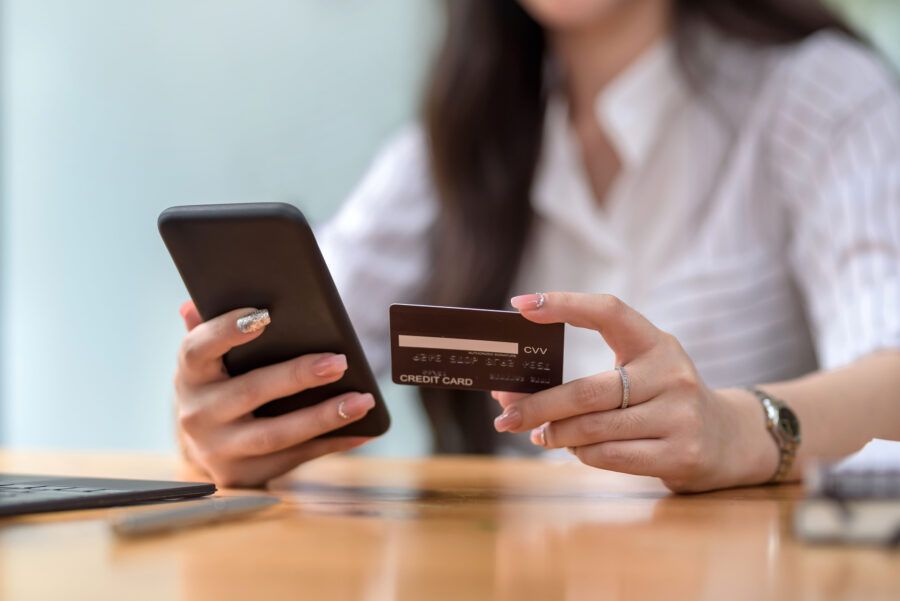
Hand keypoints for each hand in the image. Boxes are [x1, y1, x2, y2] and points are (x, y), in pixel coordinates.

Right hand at [174, 301, 374, 486]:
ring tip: (362, 401)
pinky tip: (363, 430)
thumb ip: (208, 330)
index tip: (263, 315)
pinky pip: (294, 458)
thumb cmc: (218, 385)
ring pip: (276, 434)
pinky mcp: (243, 473)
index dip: (226, 332)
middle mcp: (197, 414)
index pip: (198, 349)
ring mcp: (219, 449)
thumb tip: (194, 302)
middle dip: (297, 376)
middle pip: (250, 392)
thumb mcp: (209, 360)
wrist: (205, 445)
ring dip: (323, 417)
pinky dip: (331, 443)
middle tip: (339, 363)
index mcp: (190, 375)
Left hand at [491, 292, 777, 492]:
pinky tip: (575, 450)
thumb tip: (512, 394)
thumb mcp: (641, 371)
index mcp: (656, 342)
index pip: (608, 310)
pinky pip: (610, 456)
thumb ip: (588, 376)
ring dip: (557, 434)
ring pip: (593, 429)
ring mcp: (680, 416)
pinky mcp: (680, 454)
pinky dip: (582, 454)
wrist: (728, 439)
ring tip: (539, 434)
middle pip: (587, 391)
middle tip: (506, 414)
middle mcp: (672, 374)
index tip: (522, 303)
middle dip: (539, 405)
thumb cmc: (663, 399)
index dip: (564, 304)